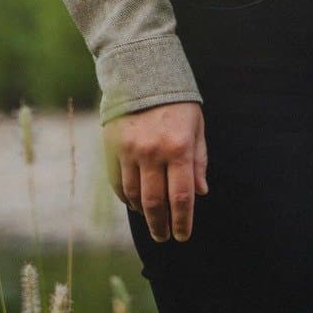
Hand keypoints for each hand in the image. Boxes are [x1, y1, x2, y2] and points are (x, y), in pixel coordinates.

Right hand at [106, 101, 207, 242]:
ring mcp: (129, 150)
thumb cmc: (177, 103)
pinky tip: (134, 203)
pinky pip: (117, 182)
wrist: (142, 74)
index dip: (182, 221)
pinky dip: (126, 197)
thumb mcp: (196, 128)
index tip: (182, 235)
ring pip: (134, 194)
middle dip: (161, 225)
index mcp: (178, 148)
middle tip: (164, 237)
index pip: (181, 196)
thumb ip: (198, 161)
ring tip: (151, 221)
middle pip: (155, 202)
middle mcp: (153, 152)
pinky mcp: (113, 147)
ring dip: (143, 213)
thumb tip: (200, 193)